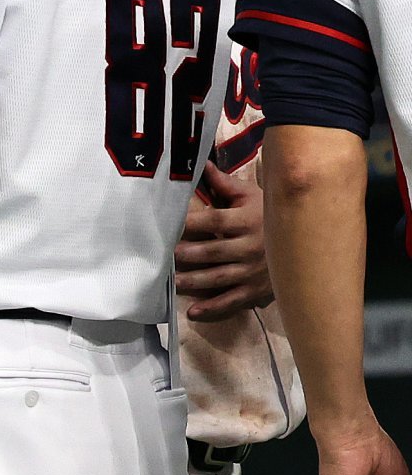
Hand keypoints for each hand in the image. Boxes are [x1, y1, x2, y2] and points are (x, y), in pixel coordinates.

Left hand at [176, 162, 271, 320]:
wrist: (309, 240)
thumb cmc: (270, 215)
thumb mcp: (253, 197)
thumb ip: (225, 183)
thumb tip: (202, 162)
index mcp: (246, 221)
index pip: (214, 220)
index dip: (192, 222)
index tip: (170, 224)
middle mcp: (250, 247)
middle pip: (213, 251)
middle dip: (189, 254)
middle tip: (166, 256)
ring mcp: (253, 271)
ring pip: (219, 277)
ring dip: (194, 281)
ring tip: (172, 282)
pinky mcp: (256, 291)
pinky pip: (233, 301)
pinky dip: (213, 308)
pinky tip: (193, 312)